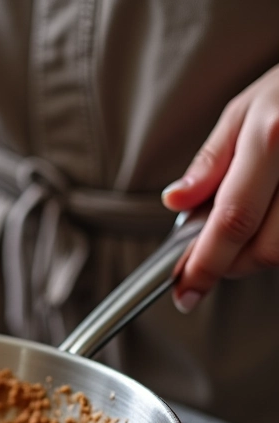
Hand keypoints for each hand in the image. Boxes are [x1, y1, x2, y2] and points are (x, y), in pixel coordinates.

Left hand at [162, 64, 278, 312]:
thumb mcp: (243, 111)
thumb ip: (209, 163)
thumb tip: (175, 201)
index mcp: (273, 137)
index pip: (232, 220)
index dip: (206, 265)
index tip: (185, 290)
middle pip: (266, 249)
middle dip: (230, 264)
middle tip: (210, 254)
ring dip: (256, 255)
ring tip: (244, 227)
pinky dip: (277, 241)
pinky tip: (268, 220)